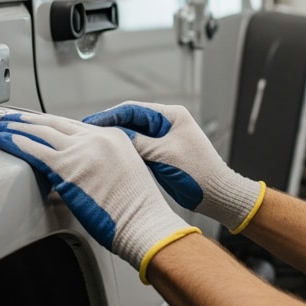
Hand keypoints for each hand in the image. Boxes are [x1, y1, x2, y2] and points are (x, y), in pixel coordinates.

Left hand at [0, 112, 198, 280]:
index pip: (73, 125)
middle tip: (12, 119)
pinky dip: (16, 143)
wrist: (145, 224)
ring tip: (1, 127)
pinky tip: (5, 141)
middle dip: (29, 120)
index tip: (36, 123)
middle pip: (54, 123)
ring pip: (41, 132)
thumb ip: (103, 162)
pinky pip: (35, 150)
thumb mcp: (125, 172)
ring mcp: (81, 151)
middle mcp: (96, 138)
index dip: (50, 124)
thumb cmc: (137, 210)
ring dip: (17, 128)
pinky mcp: (68, 168)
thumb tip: (81, 168)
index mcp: (113, 136)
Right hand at [82, 102, 264, 232]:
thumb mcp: (164, 155)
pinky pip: (138, 149)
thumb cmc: (199, 173)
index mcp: (172, 115)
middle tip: (86, 134)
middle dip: (109, 127)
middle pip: (131, 120)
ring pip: (133, 135)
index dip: (109, 116)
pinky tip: (109, 157)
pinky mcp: (162, 154)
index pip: (133, 110)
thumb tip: (112, 137)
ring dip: (116, 140)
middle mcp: (167, 123)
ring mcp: (164, 139)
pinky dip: (125, 152)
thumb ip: (138, 143)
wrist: (218, 195)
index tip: (90, 124)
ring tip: (93, 145)